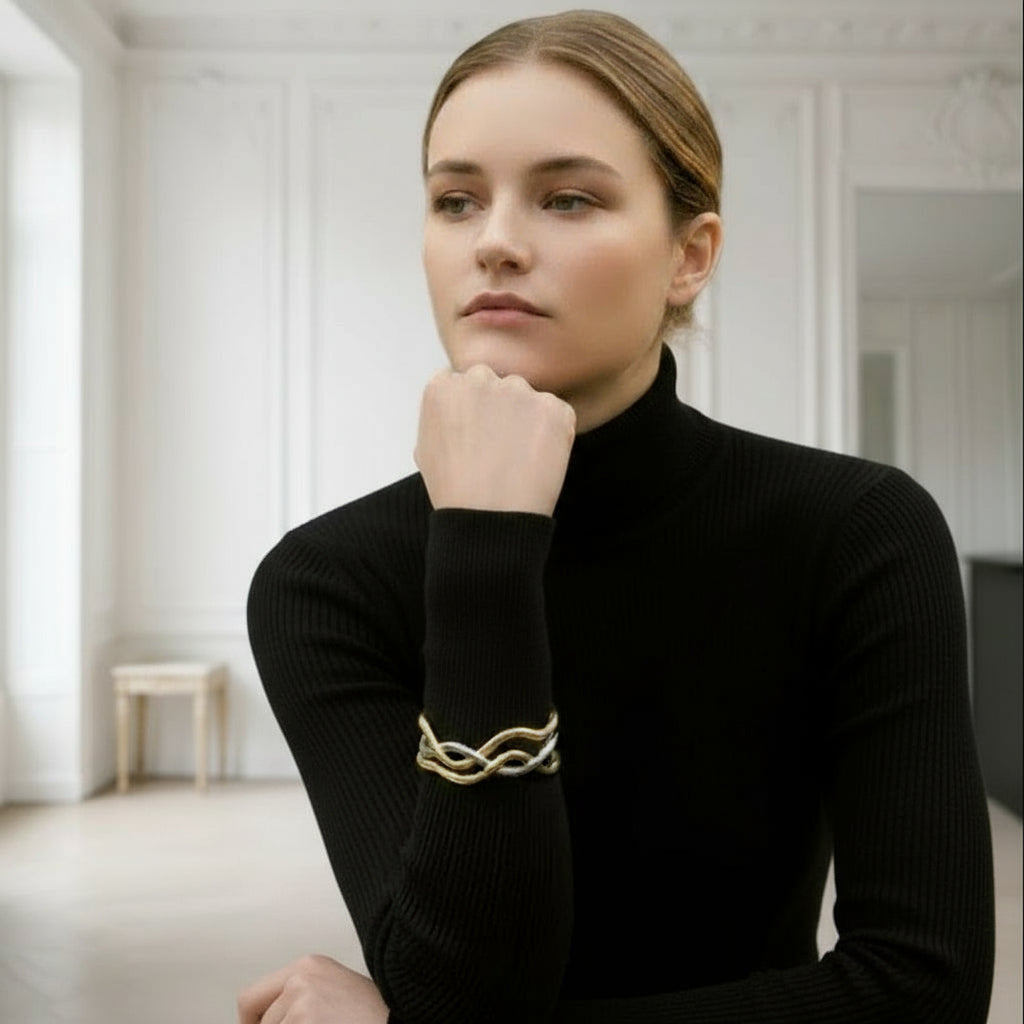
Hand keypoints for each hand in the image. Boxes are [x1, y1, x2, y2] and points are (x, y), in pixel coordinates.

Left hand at [237, 954, 388, 1023]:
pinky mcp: (307, 1020)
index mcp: (309, 966)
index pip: (251, 998)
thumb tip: (268, 1020)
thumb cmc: (376, 1013)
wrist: (401, 1017)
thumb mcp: (334, 991)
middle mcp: (302, 978)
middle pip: (262, 1023)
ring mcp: (303, 1001)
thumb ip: (300, 997)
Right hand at [414, 364, 576, 515]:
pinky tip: (537, 462)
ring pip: (527, 399)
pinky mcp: (552, 407)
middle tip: (500, 450)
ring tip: (518, 460)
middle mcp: (479, 378)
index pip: (463, 384)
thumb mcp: (426, 448)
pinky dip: (554, 434)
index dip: (473, 413)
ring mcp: (518, 390)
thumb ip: (443, 414)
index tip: (476, 438)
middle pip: (497, 385)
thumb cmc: (454, 491)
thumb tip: (461, 406)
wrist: (489, 519)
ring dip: (527, 420)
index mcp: (443, 385)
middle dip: (500, 410)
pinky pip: (557, 414)